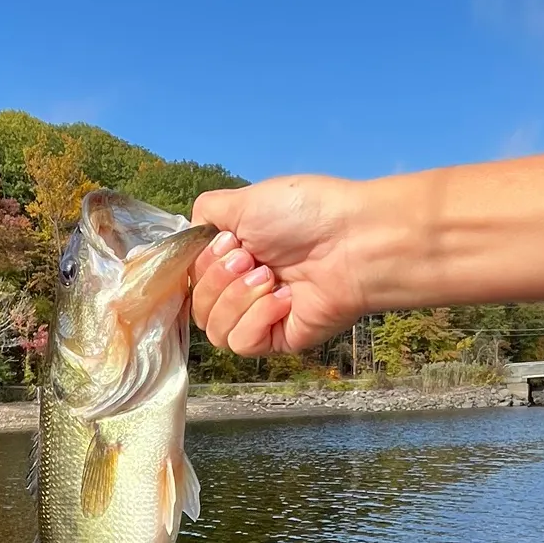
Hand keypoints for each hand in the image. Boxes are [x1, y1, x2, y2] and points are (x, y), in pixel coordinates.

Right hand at [189, 175, 371, 354]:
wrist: (352, 241)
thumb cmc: (306, 214)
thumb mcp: (244, 199)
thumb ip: (207, 214)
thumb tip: (194, 233)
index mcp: (234, 256)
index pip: (191, 279)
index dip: (200, 266)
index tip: (228, 243)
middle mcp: (244, 288)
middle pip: (197, 307)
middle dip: (218, 280)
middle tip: (252, 259)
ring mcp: (262, 316)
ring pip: (215, 331)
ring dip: (236, 299)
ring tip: (270, 277)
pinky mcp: (279, 339)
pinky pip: (243, 342)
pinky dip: (257, 318)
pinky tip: (284, 299)